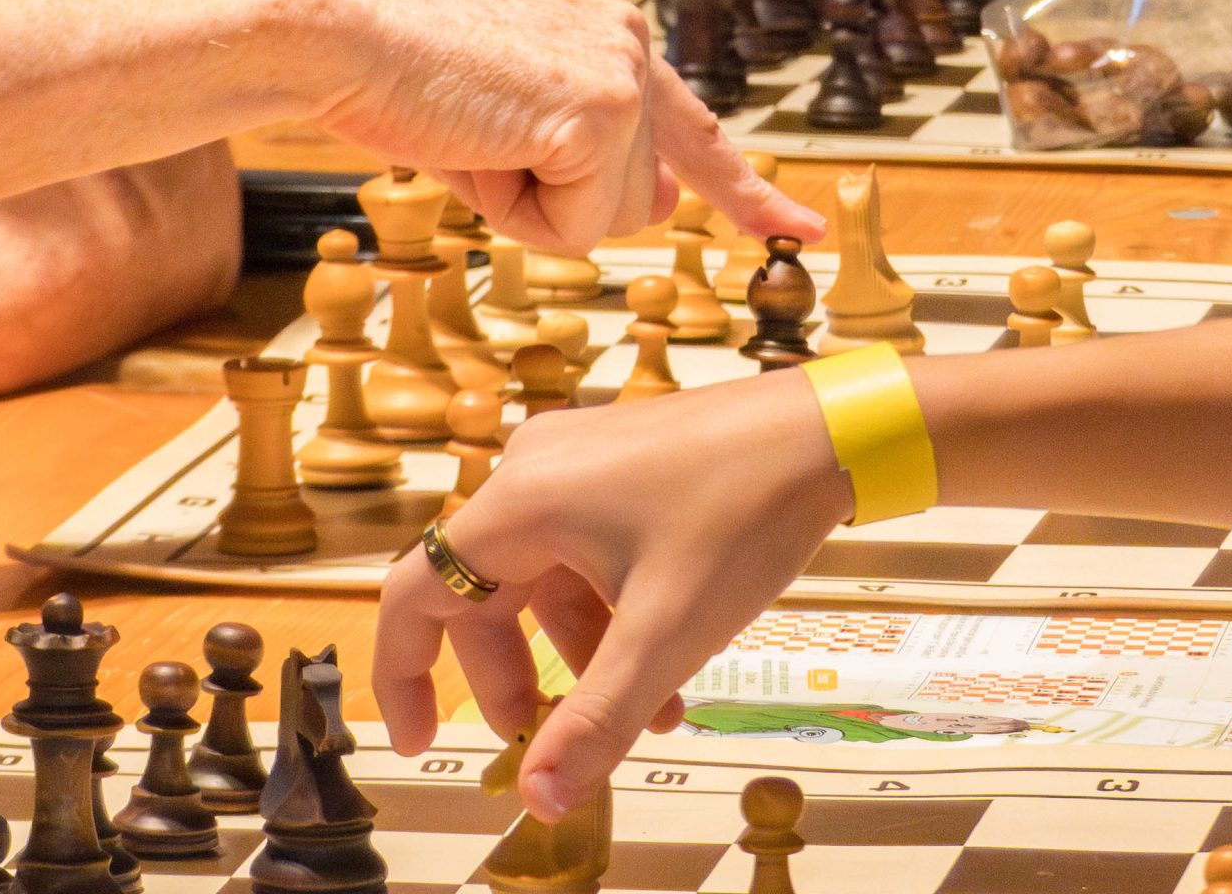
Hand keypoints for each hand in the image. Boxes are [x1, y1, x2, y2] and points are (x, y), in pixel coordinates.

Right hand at [312, 0, 824, 252]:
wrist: (334, 30)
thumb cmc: (388, 67)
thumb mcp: (498, 113)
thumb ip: (577, 152)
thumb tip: (657, 204)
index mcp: (602, 30)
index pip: (691, 124)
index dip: (741, 187)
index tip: (792, 226)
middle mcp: (626, 40)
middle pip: (638, 193)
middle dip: (558, 199)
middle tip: (473, 142)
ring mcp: (620, 74)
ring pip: (608, 216)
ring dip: (527, 205)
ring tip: (465, 136)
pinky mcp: (600, 111)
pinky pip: (576, 226)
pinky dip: (516, 214)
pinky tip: (473, 147)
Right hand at [374, 368, 851, 819]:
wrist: (827, 432)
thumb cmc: (744, 513)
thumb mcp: (665, 635)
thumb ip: (595, 722)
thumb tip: (538, 799)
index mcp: (521, 501)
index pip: (416, 591)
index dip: (404, 674)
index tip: (419, 741)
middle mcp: (534, 472)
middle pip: (486, 596)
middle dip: (520, 682)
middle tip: (552, 747)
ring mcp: (577, 462)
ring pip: (546, 582)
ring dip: (583, 657)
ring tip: (653, 719)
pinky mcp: (617, 465)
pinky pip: (585, 554)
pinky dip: (612, 615)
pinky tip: (670, 666)